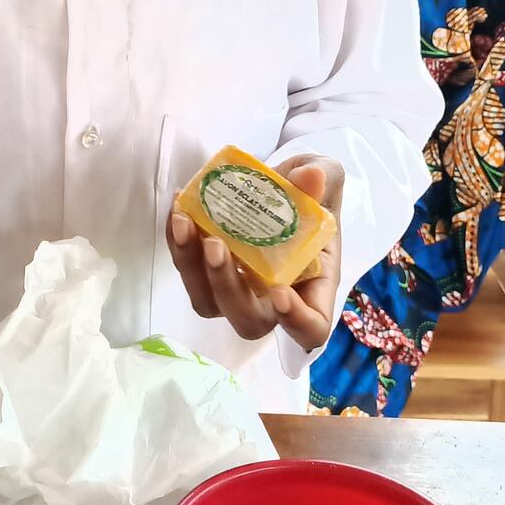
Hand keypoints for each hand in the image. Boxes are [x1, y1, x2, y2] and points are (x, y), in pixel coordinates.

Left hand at [167, 155, 342, 350]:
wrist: (279, 179)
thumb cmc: (310, 188)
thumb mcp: (326, 175)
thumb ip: (325, 178)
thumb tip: (311, 177)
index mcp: (313, 284)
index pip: (311, 328)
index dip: (296, 322)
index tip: (279, 292)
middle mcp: (272, 296)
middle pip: (248, 321)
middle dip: (227, 287)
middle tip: (216, 245)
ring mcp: (238, 285)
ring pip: (208, 301)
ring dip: (191, 266)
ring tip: (184, 221)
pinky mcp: (208, 267)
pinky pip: (189, 270)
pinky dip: (178, 244)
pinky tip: (178, 210)